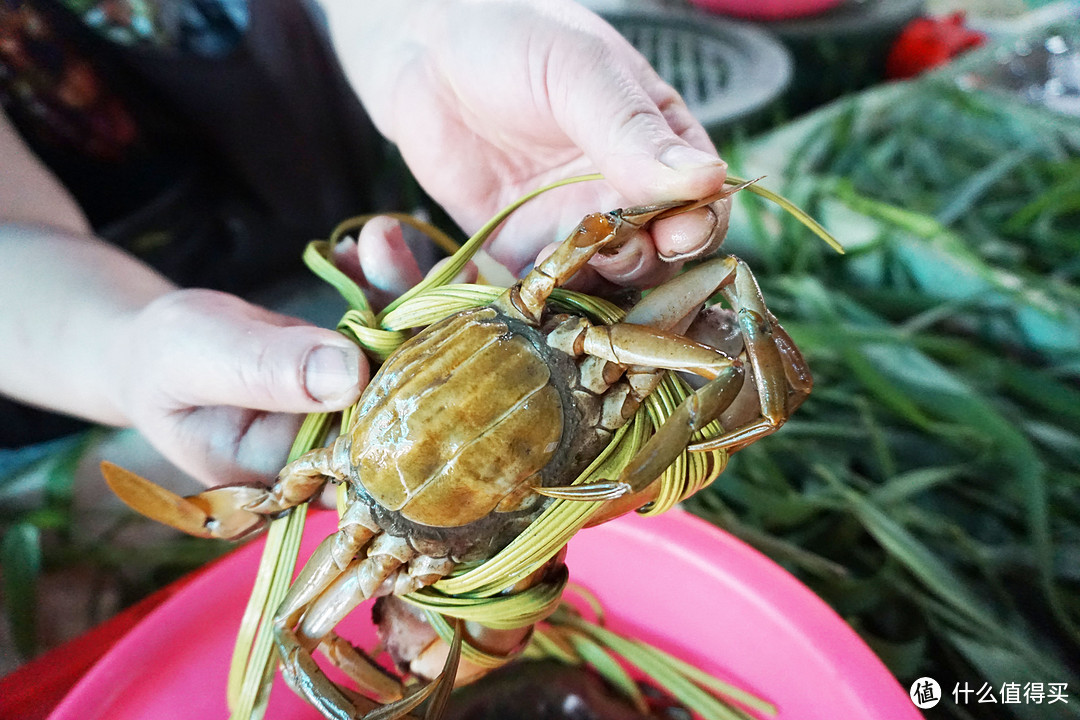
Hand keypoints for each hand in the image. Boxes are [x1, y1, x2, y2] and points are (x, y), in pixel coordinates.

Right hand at [107, 220, 431, 486]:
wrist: (156, 346)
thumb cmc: (161, 361)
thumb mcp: (199, 357)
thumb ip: (267, 369)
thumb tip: (352, 374)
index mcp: (290, 477)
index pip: (367, 447)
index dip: (403, 390)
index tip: (415, 323)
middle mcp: (330, 454)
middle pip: (399, 399)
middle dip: (414, 326)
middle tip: (417, 257)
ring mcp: (347, 414)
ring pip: (401, 360)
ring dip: (403, 295)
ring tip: (383, 238)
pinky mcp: (354, 377)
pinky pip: (384, 334)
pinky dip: (381, 287)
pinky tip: (366, 248)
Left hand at [321, 0, 730, 288]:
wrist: (424, 54)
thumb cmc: (513, 40)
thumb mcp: (580, 71)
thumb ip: (633, 131)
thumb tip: (708, 180)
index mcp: (659, 144)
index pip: (703, 201)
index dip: (699, 224)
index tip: (679, 232)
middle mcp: (624, 193)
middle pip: (663, 255)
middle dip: (651, 263)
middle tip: (621, 253)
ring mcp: (575, 227)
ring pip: (611, 283)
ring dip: (602, 288)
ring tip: (570, 262)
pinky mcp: (524, 252)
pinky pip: (551, 291)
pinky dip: (552, 299)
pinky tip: (537, 279)